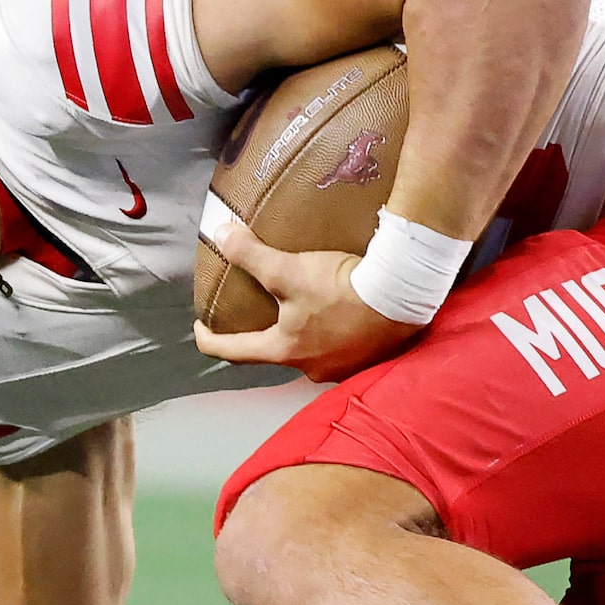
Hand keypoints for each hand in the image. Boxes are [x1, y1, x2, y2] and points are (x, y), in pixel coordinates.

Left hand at [193, 219, 418, 383]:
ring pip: (311, 351)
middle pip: (276, 353)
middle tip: (260, 311)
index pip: (235, 353)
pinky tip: (340, 314)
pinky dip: (334, 332)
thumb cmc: (342, 289)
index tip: (201, 328)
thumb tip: (221, 236)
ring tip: (303, 309)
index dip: (211, 341)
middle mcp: (311, 368)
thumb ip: (251, 256)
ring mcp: (342, 368)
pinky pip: (342, 347)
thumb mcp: (289, 270)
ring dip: (303, 333)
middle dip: (265, 333)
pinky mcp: (368, 358)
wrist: (402, 295)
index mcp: (286, 352)